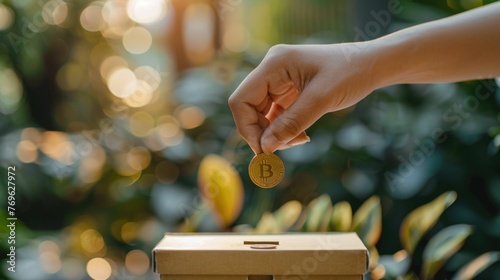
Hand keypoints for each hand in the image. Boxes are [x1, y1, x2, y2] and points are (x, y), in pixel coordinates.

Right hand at [228, 43, 376, 153]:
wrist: (371, 65)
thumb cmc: (350, 73)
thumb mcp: (321, 100)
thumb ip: (291, 123)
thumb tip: (265, 147)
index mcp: (274, 64)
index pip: (241, 99)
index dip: (247, 127)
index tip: (264, 150)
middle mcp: (271, 71)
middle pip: (248, 109)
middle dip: (263, 132)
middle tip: (284, 148)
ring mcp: (278, 81)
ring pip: (261, 115)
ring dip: (275, 133)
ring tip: (299, 140)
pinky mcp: (287, 91)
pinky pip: (275, 116)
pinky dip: (284, 129)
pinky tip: (301, 135)